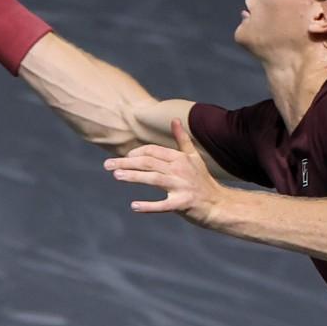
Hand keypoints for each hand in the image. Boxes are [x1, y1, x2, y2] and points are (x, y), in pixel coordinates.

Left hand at [103, 119, 224, 226]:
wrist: (219, 204)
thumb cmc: (202, 181)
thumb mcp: (193, 157)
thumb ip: (182, 139)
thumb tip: (175, 119)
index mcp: (180, 158)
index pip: (153, 151)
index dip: (137, 152)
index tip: (125, 157)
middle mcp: (180, 170)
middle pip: (149, 163)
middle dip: (126, 163)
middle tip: (107, 165)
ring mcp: (182, 187)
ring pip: (154, 179)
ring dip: (134, 177)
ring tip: (117, 176)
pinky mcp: (183, 204)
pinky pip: (163, 205)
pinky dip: (149, 206)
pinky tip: (134, 206)